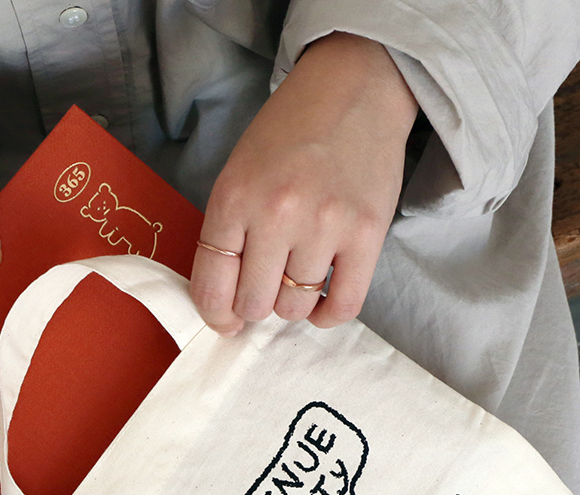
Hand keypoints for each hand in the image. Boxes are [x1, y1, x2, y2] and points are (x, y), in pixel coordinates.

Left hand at [190, 32, 418, 333]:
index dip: (215, 314)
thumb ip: (227, 233)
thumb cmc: (290, 134)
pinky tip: (321, 301)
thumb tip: (226, 304)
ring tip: (297, 276)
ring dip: (292, 303)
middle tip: (266, 287)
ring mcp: (324, 226)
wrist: (353, 89)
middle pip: (254, 304)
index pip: (212, 285)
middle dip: (255, 305)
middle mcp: (277, 215)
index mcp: (235, 198)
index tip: (226, 320)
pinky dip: (327, 315)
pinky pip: (343, 306)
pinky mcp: (366, 234)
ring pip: (295, 308)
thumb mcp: (239, 173)